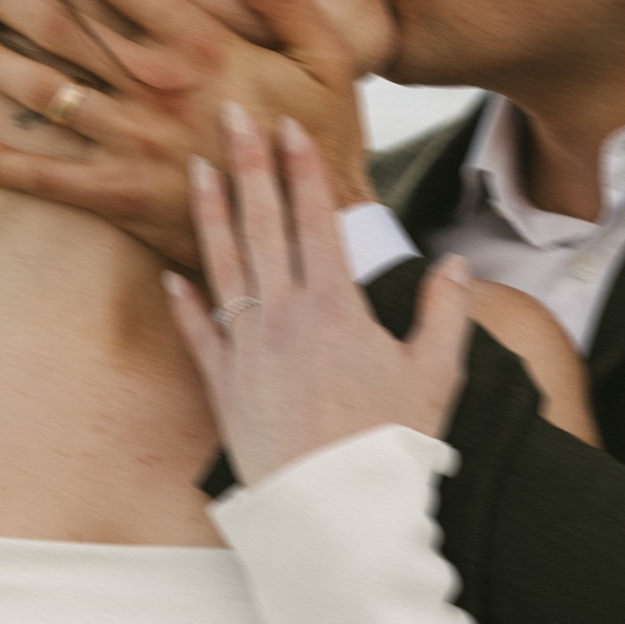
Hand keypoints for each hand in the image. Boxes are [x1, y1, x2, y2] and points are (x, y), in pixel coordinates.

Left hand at [0, 0, 373, 270]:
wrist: (311, 234)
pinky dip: (6, 166)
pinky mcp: (121, 196)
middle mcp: (156, 89)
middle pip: (65, 30)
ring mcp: (134, 143)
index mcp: (201, 48)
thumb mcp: (326, 57)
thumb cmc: (318, 142)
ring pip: (47, 93)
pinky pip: (51, 179)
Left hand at [163, 105, 470, 487]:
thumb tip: (455, 264)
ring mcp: (246, 349)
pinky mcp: (222, 386)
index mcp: (335, 305)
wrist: (336, 511)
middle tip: (231, 112)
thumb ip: (445, 313)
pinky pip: (197, 333)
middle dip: (248, 163)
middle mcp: (282, 316)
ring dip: (209, 214)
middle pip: (262, 224)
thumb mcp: (435, 376)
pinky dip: (184, 302)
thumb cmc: (390, 447)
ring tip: (196, 168)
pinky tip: (169, 273)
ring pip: (222, 265)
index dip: (302, 167)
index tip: (290, 124)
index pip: (316, 218)